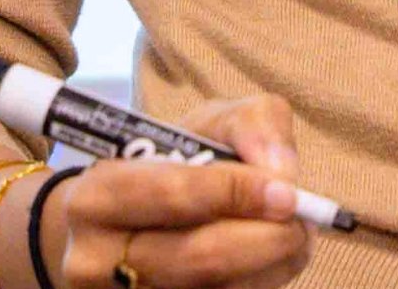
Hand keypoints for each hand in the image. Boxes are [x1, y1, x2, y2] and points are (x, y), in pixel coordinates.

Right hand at [54, 95, 311, 288]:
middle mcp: (97, 260)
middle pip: (201, 258)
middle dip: (268, 238)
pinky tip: (267, 266)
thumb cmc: (169, 170)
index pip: (173, 195)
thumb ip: (247, 125)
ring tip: (291, 238)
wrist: (119, 233)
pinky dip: (260, 284)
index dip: (236, 193)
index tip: (287, 192)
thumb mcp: (200, 127)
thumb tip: (281, 171)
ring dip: (273, 267)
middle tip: (300, 221)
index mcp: (98, 196)